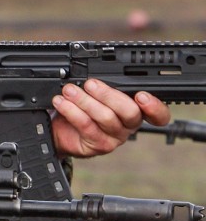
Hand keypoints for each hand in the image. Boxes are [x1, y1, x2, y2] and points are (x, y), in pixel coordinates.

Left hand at [51, 80, 169, 157]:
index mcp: (137, 110)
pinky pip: (87, 126)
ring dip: (85, 101)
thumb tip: (97, 75)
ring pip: (106, 118)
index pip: (159, 114)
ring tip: (69, 90)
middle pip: (130, 112)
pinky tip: (62, 102)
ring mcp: (115, 138)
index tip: (141, 95)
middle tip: (90, 84)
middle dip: (108, 94)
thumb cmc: (84, 110)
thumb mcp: (98, 95)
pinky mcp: (98, 145)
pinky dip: (72, 111)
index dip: (155, 106)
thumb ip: (106, 86)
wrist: (62, 131)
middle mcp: (129, 126)